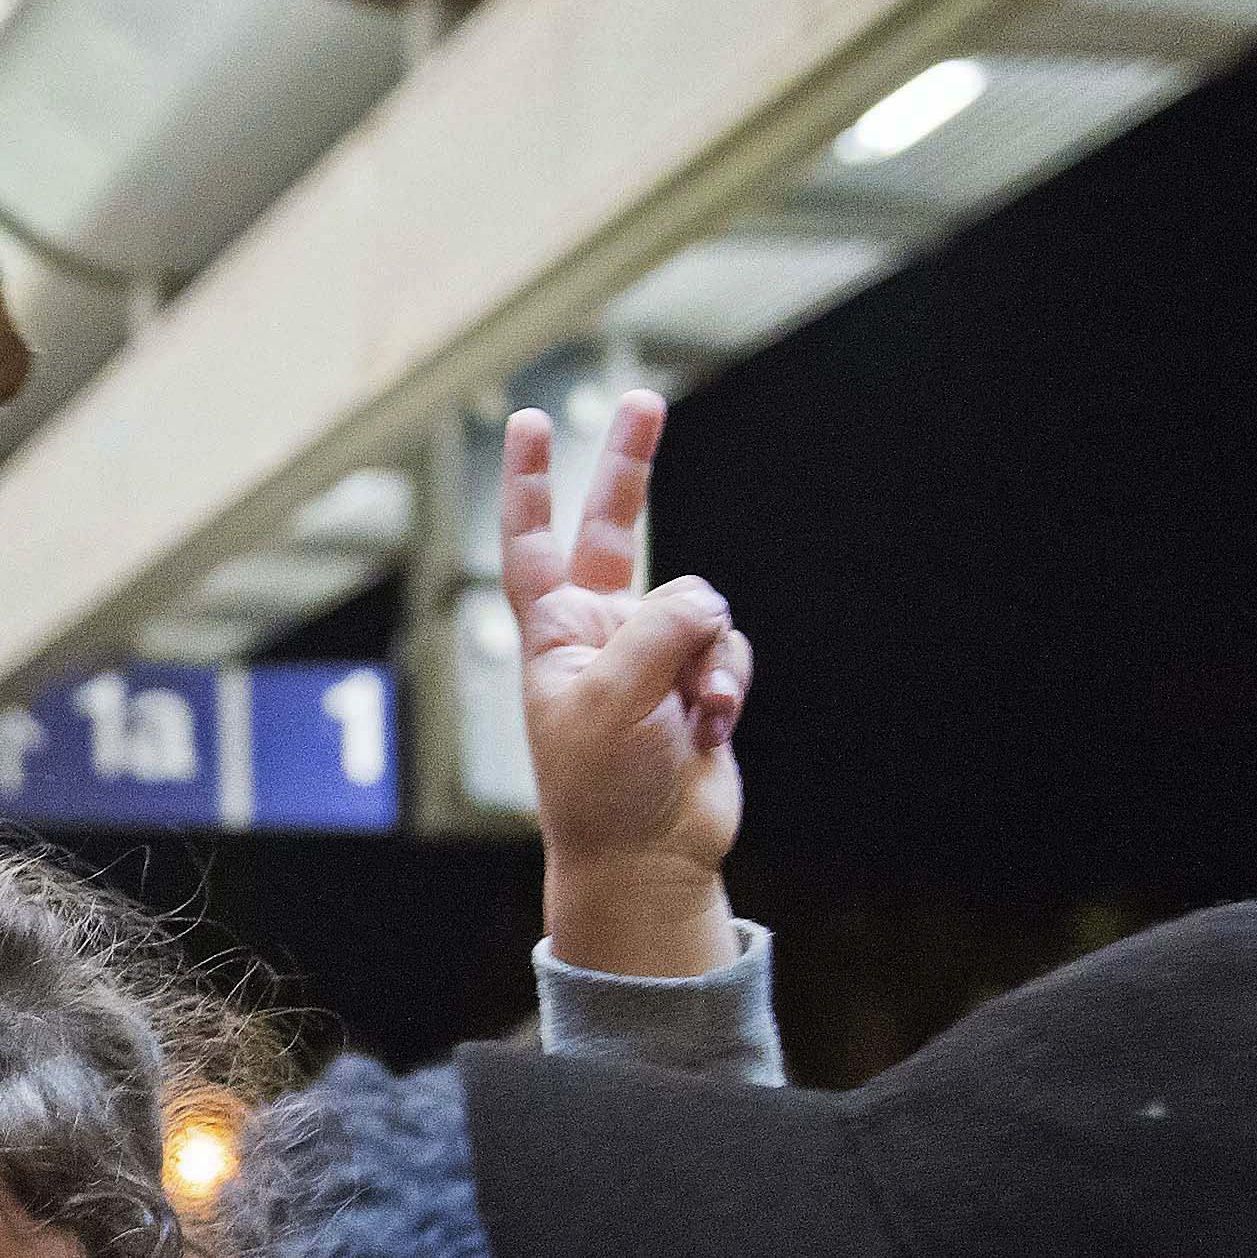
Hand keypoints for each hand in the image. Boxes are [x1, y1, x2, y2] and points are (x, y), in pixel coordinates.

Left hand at [503, 395, 748, 977]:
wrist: (649, 858)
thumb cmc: (604, 788)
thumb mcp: (614, 702)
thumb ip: (657, 632)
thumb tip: (707, 602)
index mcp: (553, 635)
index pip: (532, 543)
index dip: (529, 484)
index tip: (526, 424)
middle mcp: (600, 633)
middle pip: (616, 529)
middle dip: (628, 466)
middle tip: (641, 400)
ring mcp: (652, 653)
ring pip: (703, 608)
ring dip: (706, 662)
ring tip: (687, 719)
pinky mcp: (699, 680)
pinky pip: (730, 651)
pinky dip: (728, 687)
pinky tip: (709, 733)